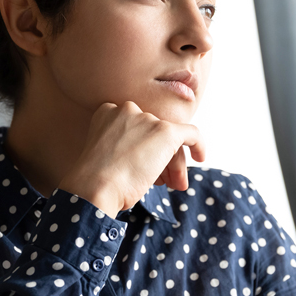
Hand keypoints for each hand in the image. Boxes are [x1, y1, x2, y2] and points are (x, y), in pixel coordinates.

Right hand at [58, 102, 206, 214]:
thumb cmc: (96, 180)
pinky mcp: (165, 131)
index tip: (144, 170)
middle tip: (164, 182)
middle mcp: (128, 109)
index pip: (137, 128)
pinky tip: (200, 157)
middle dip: (160, 158)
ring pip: (169, 140)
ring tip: (173, 185)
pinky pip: (191, 133)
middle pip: (154, 134)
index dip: (144, 149)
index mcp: (108, 112)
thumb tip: (148, 158)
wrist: (94, 186)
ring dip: (172, 163)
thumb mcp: (106, 156)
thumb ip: (124, 147)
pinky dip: (198, 145)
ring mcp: (147, 119)